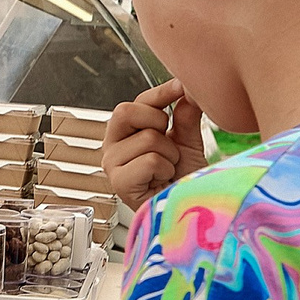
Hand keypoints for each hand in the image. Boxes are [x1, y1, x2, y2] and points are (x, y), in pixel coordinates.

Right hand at [103, 80, 206, 205]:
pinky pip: (150, 160)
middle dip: (157, 122)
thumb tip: (188, 89)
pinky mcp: (119, 183)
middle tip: (170, 144)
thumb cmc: (182, 181)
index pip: (136, 102)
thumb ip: (185, 116)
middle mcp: (112, 147)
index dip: (159, 93)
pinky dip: (165, 170)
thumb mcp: (187, 142)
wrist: (186, 212)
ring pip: (147, 138)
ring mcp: (112, 165)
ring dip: (169, 155)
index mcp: (125, 134)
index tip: (181, 86)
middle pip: (126, 111)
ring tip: (169, 170)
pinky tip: (162, 181)